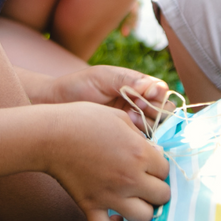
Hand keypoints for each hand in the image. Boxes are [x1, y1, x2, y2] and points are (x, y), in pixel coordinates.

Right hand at [46, 103, 170, 220]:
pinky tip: (114, 217)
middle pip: (162, 196)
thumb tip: (150, 152)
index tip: (148, 164)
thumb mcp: (119, 117)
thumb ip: (139, 136)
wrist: (50, 135)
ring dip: (141, 210)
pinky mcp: (90, 206)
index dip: (158, 167)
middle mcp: (130, 178)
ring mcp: (111, 196)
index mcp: (140, 154)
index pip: (166, 171)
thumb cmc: (83, 119)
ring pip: (143, 218)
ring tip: (133, 200)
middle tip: (144, 183)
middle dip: (156, 189)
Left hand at [47, 66, 174, 129]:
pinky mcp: (125, 139)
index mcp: (137, 86)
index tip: (145, 95)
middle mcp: (139, 104)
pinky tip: (128, 132)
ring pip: (156, 128)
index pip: (160, 92)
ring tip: (130, 118)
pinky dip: (141, 139)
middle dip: (154, 110)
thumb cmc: (78, 87)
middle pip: (164, 111)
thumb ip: (127, 80)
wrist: (56, 107)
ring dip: (148, 124)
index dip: (158, 95)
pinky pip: (143, 142)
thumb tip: (151, 86)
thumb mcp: (102, 78)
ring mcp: (133, 123)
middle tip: (137, 109)